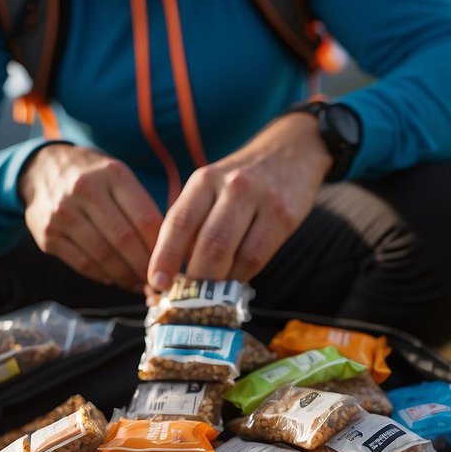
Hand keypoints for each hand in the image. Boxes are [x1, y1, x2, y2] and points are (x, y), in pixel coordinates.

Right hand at [19, 144, 162, 290]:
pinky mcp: (48, 234)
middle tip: (156, 281)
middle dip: (144, 267)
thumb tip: (170, 252)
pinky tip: (114, 278)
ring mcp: (63, 213)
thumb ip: (141, 207)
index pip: (145, 218)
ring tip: (138, 283)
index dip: (161, 248)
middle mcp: (85, 190)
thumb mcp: (118, 177)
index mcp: (112, 173)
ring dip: (125, 276)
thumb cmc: (94, 178)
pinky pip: (82, 264)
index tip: (171, 264)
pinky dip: (102, 276)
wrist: (42, 169)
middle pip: (124, 239)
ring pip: (103, 256)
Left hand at [147, 112, 331, 290]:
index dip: (165, 255)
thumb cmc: (243, 179)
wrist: (293, 150)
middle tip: (186, 300)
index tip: (157, 283)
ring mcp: (262, 201)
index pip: (179, 221)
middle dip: (195, 279)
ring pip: (234, 255)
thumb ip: (193, 221)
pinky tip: (234, 282)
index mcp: (205, 179)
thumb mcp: (212, 186)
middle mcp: (233, 186)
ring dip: (218, 283)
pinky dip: (241, 277)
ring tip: (209, 296)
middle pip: (208, 244)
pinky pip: (257, 257)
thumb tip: (172, 270)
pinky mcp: (285, 217)